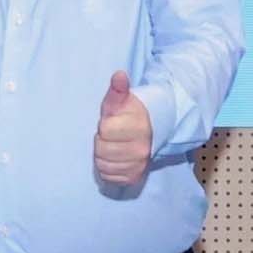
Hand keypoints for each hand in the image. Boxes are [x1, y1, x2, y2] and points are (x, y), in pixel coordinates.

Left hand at [92, 69, 151, 187]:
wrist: (151, 131)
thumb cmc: (130, 114)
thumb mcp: (123, 99)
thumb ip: (118, 89)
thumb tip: (119, 75)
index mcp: (137, 127)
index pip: (105, 130)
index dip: (104, 125)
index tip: (111, 122)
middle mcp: (140, 149)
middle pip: (102, 149)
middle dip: (102, 141)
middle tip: (111, 135)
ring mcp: (138, 164)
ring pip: (103, 165)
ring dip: (103, 156)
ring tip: (112, 146)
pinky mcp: (134, 177)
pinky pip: (109, 177)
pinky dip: (107, 169)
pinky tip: (114, 159)